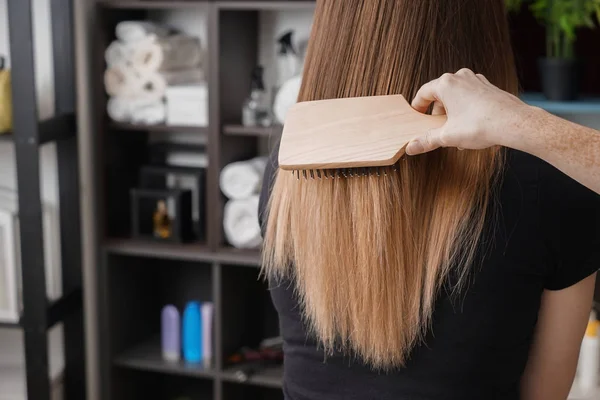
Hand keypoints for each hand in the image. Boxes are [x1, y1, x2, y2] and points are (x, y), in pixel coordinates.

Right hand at [405, 68, 531, 154]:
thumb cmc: (481, 125)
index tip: (417, 117)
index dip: (417, 107)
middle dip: (437, 114)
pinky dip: (466, 110)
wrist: (514, 123)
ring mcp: (476, 80)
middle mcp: (461, 77)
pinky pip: (470, 97)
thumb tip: (411, 147)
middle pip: (440, 95)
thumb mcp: (448, 136)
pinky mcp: (488, 87)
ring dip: (452, 113)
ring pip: (456, 96)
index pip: (423, 93)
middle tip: (438, 129)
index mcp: (446, 84)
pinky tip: (471, 127)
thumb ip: (427, 140)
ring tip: (456, 132)